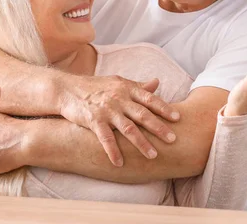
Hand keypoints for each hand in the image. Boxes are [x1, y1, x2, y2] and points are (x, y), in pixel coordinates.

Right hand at [59, 75, 179, 166]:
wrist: (68, 89)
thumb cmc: (96, 87)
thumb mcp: (118, 83)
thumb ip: (137, 86)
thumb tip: (157, 82)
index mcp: (126, 88)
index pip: (149, 98)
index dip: (164, 108)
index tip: (178, 117)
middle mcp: (119, 98)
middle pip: (142, 114)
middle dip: (158, 127)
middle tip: (173, 139)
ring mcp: (107, 110)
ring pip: (128, 128)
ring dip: (141, 143)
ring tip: (153, 155)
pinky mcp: (94, 120)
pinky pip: (106, 138)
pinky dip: (113, 151)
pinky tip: (119, 163)